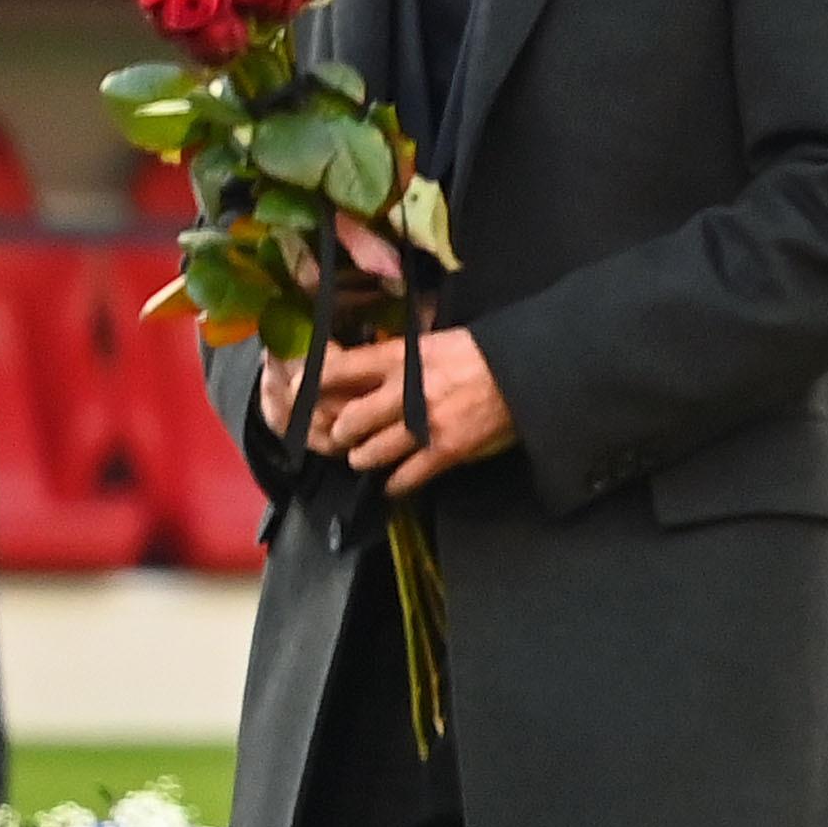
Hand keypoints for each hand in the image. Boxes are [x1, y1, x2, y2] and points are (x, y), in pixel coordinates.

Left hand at [307, 323, 513, 492]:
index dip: (311, 385)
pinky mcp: (446, 452)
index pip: (339, 369)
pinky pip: (404, 478)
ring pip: (370, 454)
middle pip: (348, 422)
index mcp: (401, 358)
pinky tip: (396, 480)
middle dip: (341, 433)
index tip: (298, 395)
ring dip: (364, 459)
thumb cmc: (483, 354)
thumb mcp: (433, 343)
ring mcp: (425, 425)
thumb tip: (364, 371)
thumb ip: (398, 359)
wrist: (529, 373)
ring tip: (368, 456)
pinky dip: (395, 483)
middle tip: (344, 435)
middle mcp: (406, 392)